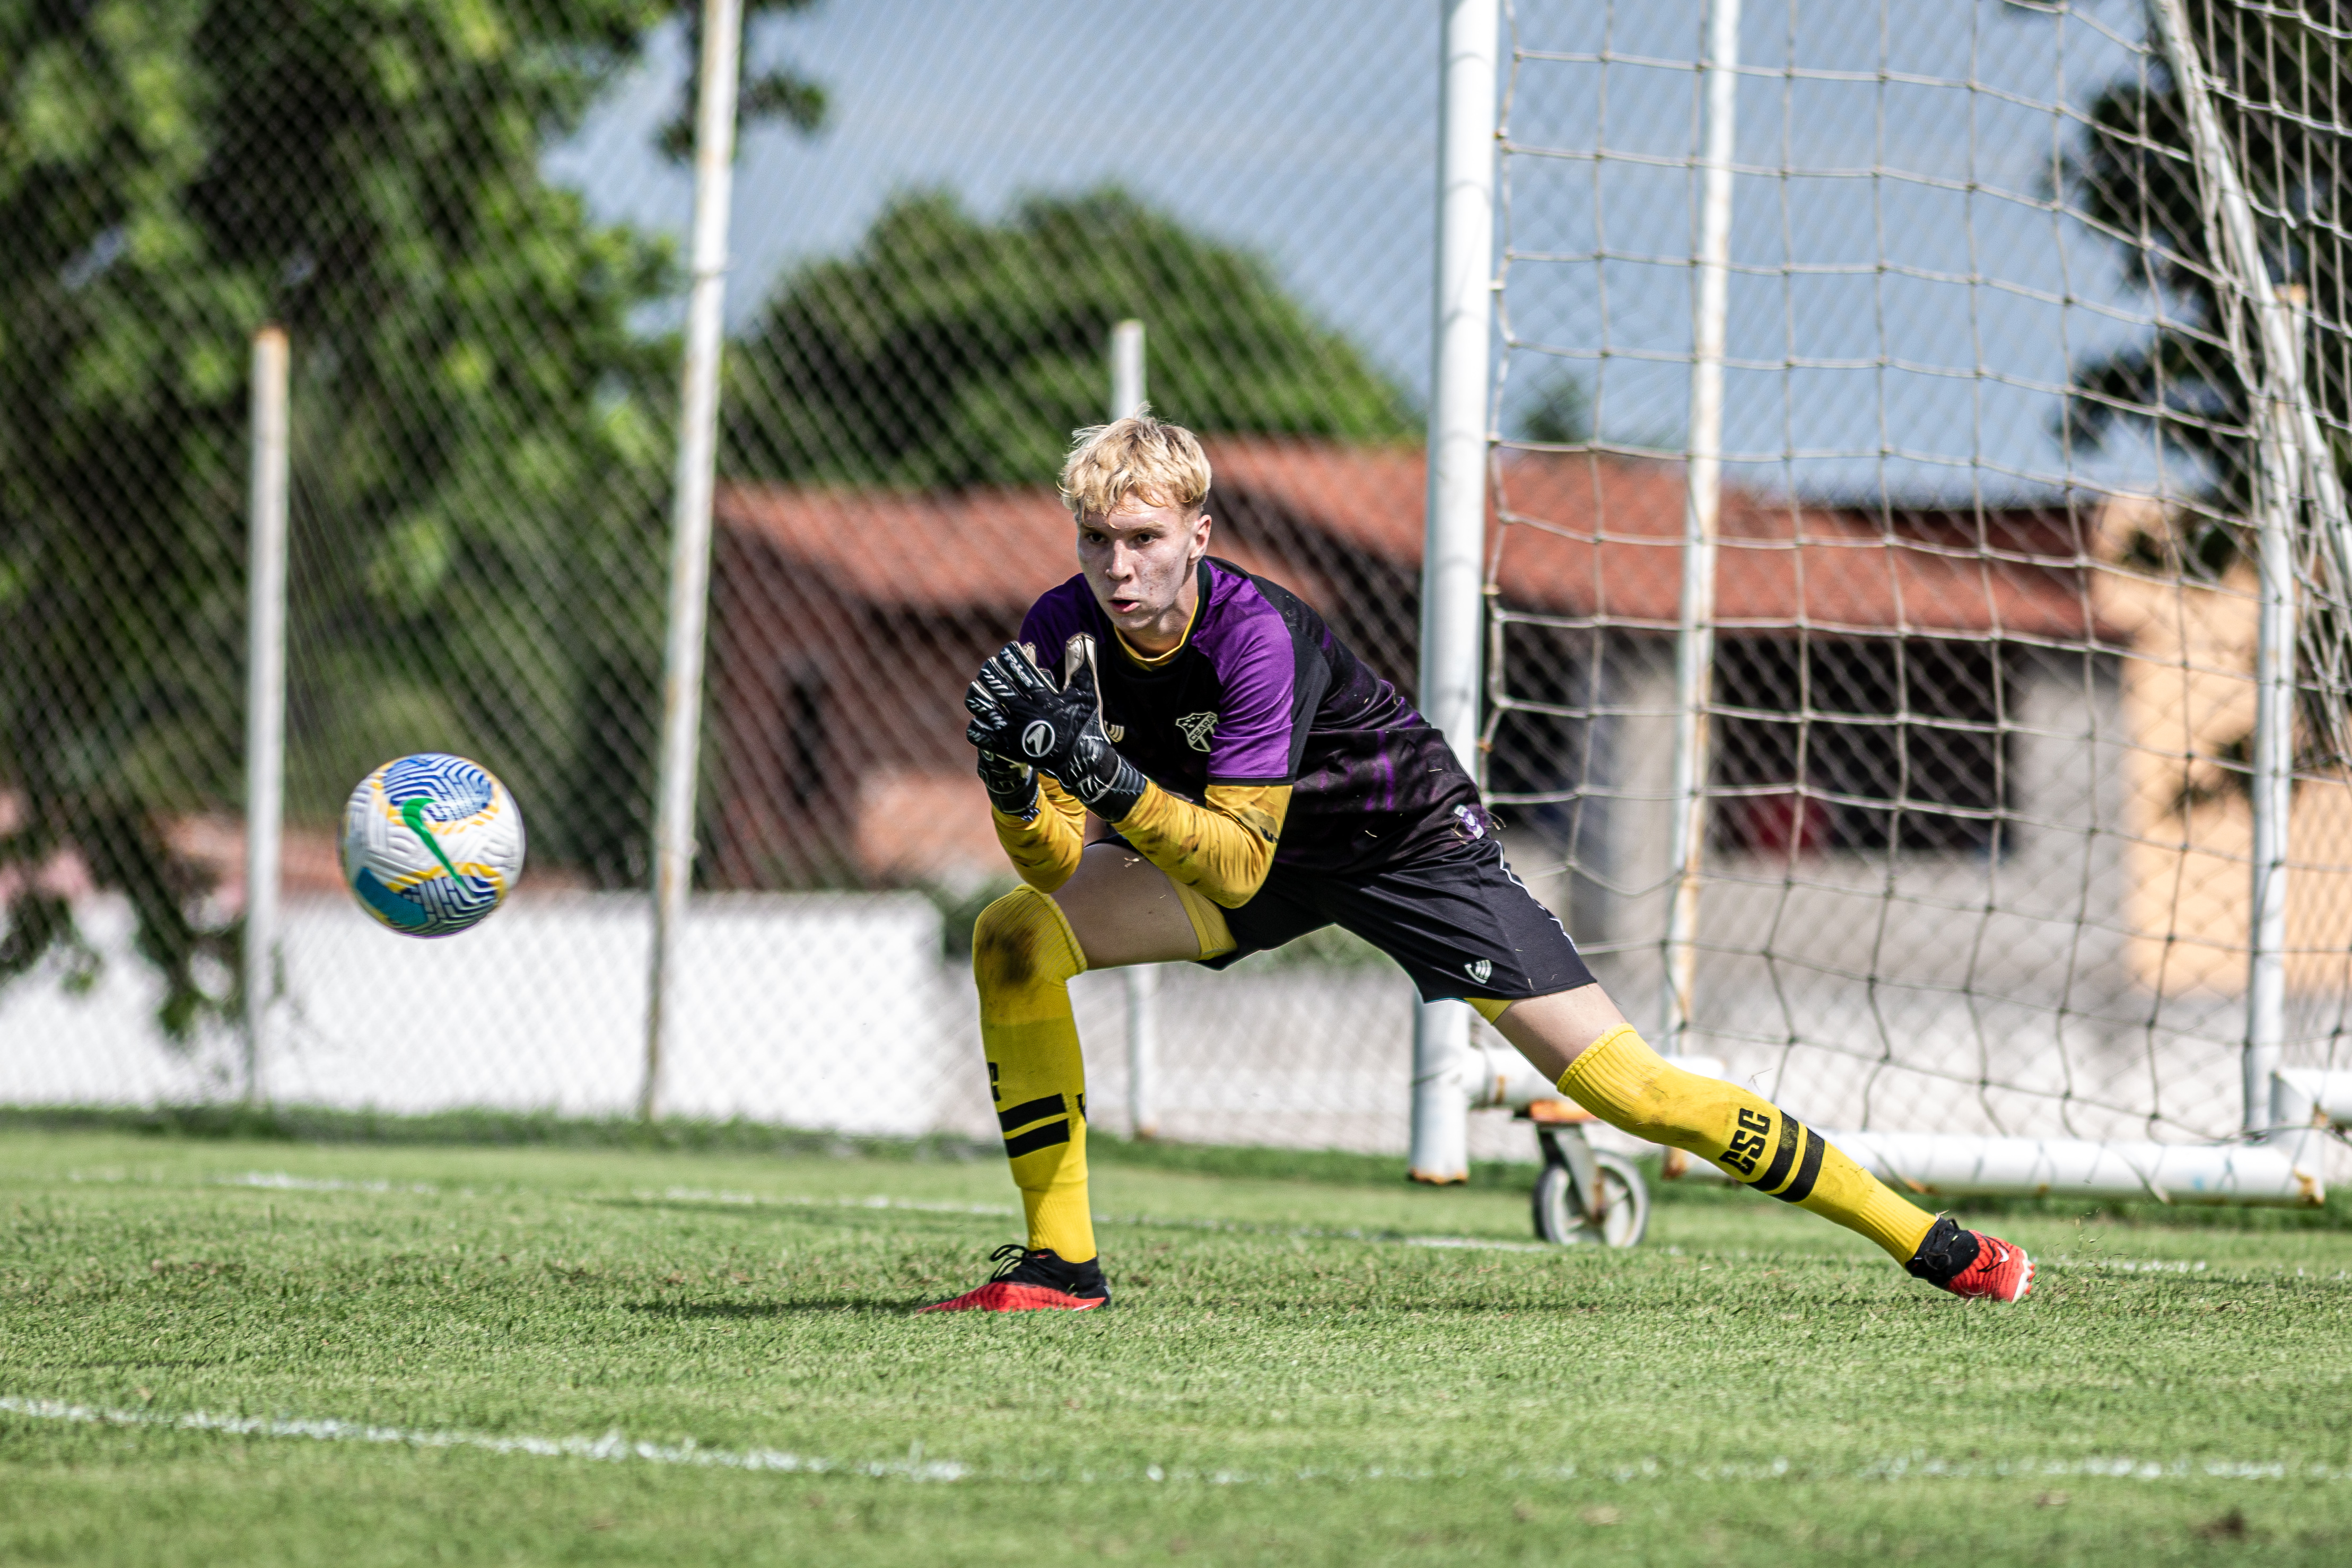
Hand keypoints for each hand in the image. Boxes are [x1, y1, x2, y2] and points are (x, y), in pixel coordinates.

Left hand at [965, 637, 1146, 820]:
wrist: (1080, 761)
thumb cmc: (1084, 724)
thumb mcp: (1086, 692)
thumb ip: (1080, 665)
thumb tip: (1079, 637)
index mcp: (1042, 697)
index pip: (1019, 669)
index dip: (1010, 655)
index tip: (1008, 649)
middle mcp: (1025, 712)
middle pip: (996, 684)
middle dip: (990, 671)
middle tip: (990, 666)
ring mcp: (1014, 730)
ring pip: (983, 707)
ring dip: (978, 694)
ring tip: (978, 687)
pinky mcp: (1007, 747)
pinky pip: (980, 734)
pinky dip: (977, 724)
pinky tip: (980, 717)